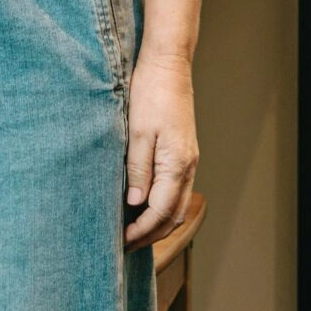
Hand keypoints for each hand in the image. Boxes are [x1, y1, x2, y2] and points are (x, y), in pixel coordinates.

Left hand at [124, 51, 198, 249]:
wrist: (167, 65)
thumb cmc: (150, 93)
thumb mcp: (137, 132)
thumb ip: (137, 170)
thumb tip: (135, 203)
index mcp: (177, 164)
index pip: (161, 212)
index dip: (141, 231)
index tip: (121, 241)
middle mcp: (188, 166)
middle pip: (174, 216)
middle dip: (151, 235)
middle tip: (125, 245)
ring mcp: (189, 160)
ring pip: (178, 205)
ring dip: (158, 223)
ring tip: (133, 230)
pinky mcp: (184, 153)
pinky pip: (177, 190)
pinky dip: (163, 206)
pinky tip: (144, 205)